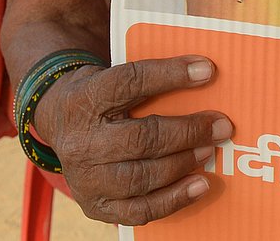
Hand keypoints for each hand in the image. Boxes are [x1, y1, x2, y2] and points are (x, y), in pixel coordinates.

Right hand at [35, 55, 230, 225]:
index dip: (170, 75)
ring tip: (209, 151)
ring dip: (183, 164)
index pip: (131, 82)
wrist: (57, 120)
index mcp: (88, 98)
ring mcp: (86, 178)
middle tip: (221, 126)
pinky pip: (138, 210)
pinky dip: (173, 199)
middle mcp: (82, 141)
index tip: (207, 70)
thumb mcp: (112, 74)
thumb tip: (204, 75)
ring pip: (142, 177)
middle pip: (141, 138)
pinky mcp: (94, 205)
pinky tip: (200, 185)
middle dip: (187, 132)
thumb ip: (148, 78)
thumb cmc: (101, 94)